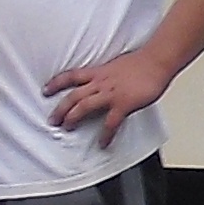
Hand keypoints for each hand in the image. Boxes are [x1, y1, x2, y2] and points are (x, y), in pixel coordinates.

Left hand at [43, 50, 173, 144]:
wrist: (157, 61)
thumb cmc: (142, 62)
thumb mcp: (117, 64)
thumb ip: (108, 74)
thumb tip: (106, 80)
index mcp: (98, 72)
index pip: (70, 76)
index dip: (56, 84)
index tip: (46, 90)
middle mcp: (100, 83)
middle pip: (73, 96)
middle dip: (60, 109)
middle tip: (53, 120)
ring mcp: (110, 94)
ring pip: (83, 107)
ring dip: (72, 118)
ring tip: (67, 128)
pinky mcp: (123, 104)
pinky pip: (111, 123)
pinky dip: (105, 135)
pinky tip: (102, 143)